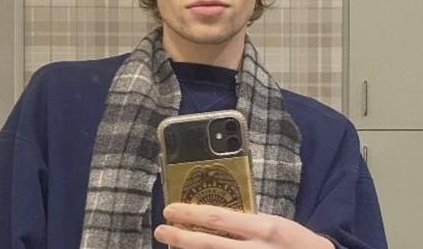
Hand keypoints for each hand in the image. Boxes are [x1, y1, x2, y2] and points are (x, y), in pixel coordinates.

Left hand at [154, 203, 334, 248]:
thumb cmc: (296, 243)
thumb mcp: (273, 226)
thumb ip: (246, 224)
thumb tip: (215, 221)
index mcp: (262, 228)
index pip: (218, 218)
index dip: (190, 214)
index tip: (170, 210)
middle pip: (209, 244)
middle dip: (180, 238)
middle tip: (160, 230)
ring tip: (171, 247)